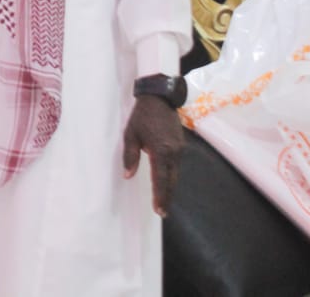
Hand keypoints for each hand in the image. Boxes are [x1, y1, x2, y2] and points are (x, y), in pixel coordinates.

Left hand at [122, 94, 183, 216]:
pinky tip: (166, 181)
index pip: (160, 179)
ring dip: (169, 186)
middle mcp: (174, 152)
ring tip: (163, 200)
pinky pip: (177, 164)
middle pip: (171, 180)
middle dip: (167, 196)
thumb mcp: (130, 134)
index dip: (160, 196)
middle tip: (162, 212)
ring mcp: (180, 149)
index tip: (160, 210)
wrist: (160, 98)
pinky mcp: (181, 145)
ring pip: (176, 173)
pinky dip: (171, 174)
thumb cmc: (141, 116)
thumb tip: (128, 176)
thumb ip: (130, 156)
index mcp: (160, 150)